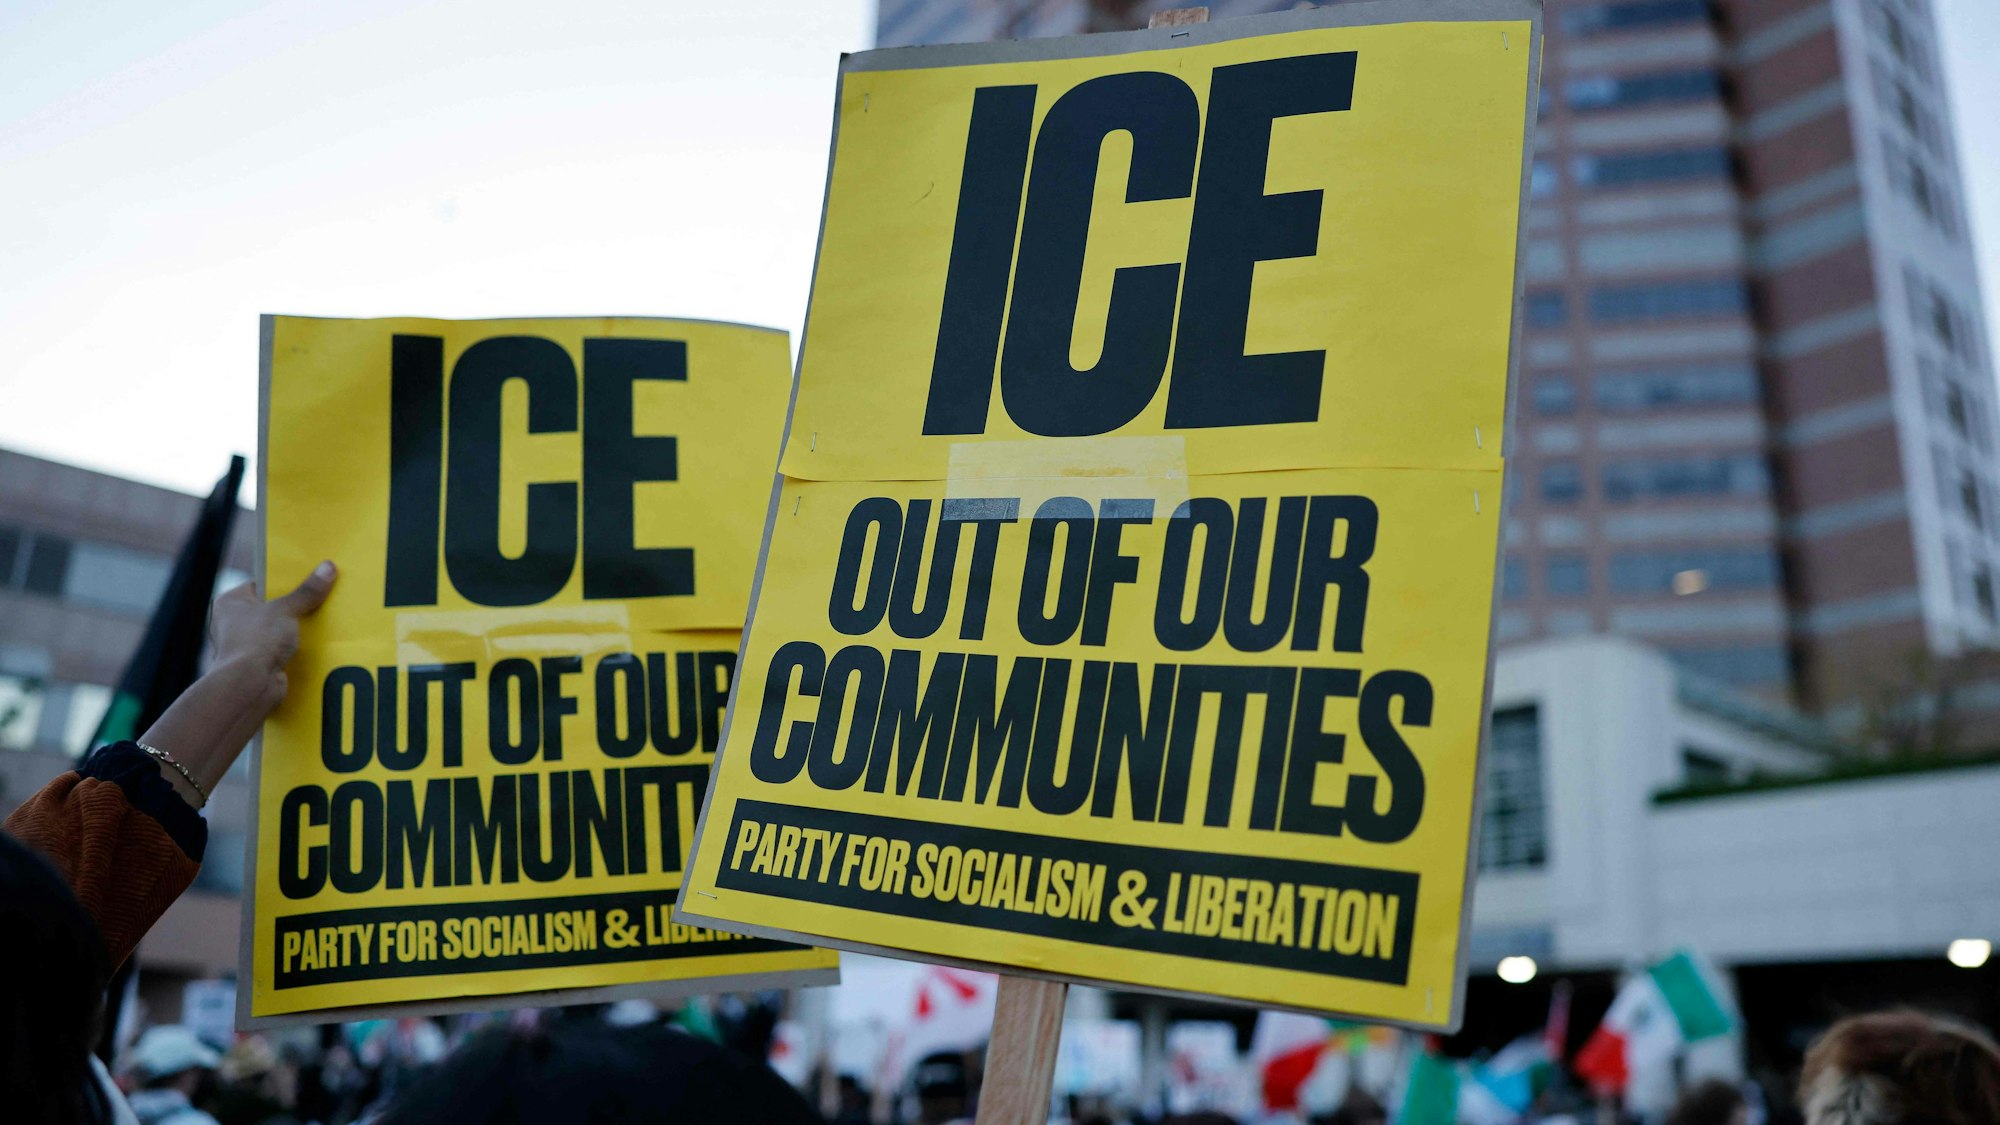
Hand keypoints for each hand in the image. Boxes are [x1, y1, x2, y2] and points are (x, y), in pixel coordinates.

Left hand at [141, 560, 338, 805]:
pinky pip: (282, 649)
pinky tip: (316, 644)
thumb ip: (307, 591)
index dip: (284, 581)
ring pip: (279, 630)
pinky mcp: (259, 663)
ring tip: (324, 619)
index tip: (309, 578)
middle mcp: (233, 622)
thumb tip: (329, 566)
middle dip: (295, 606)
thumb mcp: (286, 609)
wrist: (248, 686)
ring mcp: (246, 644)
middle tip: (322, 597)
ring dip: (298, 629)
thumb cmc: (256, 641)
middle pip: (272, 607)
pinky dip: (296, 648)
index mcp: (230, 602)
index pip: (261, 584)